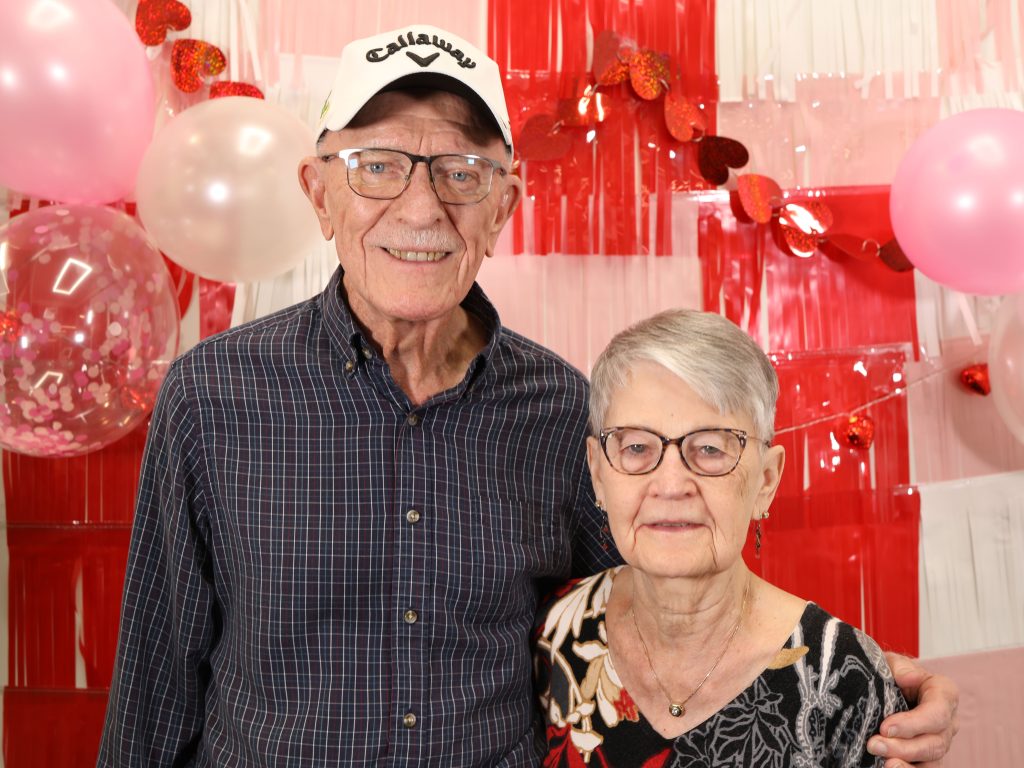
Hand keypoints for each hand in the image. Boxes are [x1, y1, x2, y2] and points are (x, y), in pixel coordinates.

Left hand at [866, 652, 959, 766]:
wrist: (884, 685)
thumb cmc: (890, 672)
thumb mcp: (891, 662)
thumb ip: (900, 667)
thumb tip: (909, 677)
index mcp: (944, 693)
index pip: (936, 713)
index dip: (913, 724)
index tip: (885, 728)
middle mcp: (948, 721)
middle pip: (934, 742)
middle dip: (903, 747)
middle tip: (874, 745)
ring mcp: (940, 741)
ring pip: (931, 760)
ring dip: (906, 765)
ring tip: (884, 763)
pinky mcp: (927, 756)